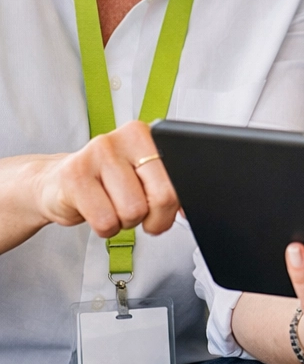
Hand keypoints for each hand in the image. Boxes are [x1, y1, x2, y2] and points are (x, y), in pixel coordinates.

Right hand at [32, 120, 178, 237]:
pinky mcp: (75, 176)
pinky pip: (106, 222)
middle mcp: (123, 138)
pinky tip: (97, 211)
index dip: (177, 202)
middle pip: (163, 195)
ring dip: (126, 222)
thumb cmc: (106, 181)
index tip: (168, 210)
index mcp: (145, 134)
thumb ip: (167, 186)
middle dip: (155, 218)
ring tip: (113, 207)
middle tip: (142, 216)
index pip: (179, 174)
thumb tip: (187, 209)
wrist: (56, 183)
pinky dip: (106, 229)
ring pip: (134, 212)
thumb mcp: (141, 176)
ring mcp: (97, 153)